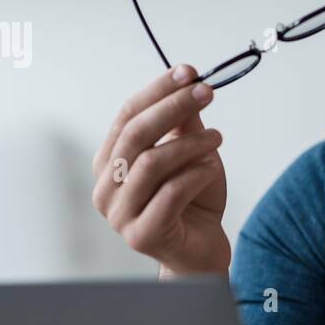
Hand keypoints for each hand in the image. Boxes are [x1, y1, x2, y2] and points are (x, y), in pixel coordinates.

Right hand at [91, 64, 229, 275]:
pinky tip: (213, 168)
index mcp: (110, 162)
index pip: (126, 116)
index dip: (157, 91)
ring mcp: (119, 214)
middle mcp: (106, 187)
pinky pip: (171, 193)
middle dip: (173, 107)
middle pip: (135, 135)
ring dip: (190, 144)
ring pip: (151, 163)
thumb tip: (187, 81)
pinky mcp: (141, 235)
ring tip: (218, 138)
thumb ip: (183, 123)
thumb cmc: (192, 202)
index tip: (188, 72)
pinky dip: (196, 174)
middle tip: (206, 92)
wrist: (201, 251)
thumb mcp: (189, 154)